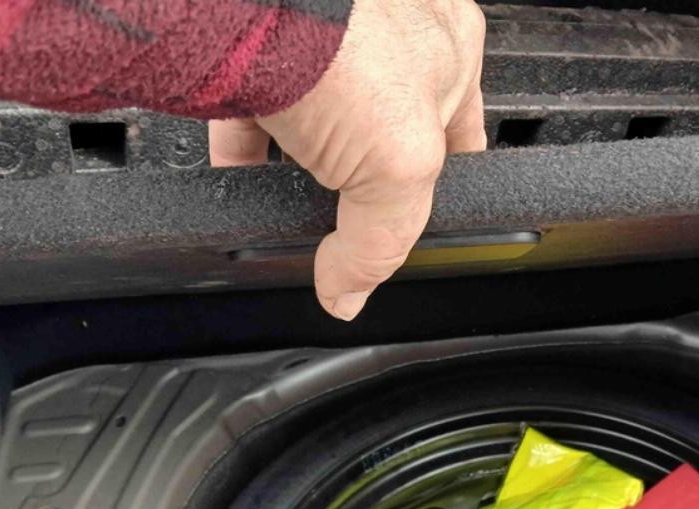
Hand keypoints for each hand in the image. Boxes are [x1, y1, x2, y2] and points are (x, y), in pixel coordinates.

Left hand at [210, 0, 487, 320]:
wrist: (253, 4)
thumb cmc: (346, 44)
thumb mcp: (399, 168)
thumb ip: (383, 241)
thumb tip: (351, 290)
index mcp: (451, 52)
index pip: (458, 141)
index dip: (436, 194)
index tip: (408, 233)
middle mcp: (391, 36)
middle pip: (382, 136)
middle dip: (360, 183)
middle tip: (343, 226)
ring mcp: (325, 40)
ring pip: (318, 122)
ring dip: (301, 170)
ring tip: (287, 211)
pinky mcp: (262, 46)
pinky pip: (253, 109)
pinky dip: (245, 152)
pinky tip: (240, 183)